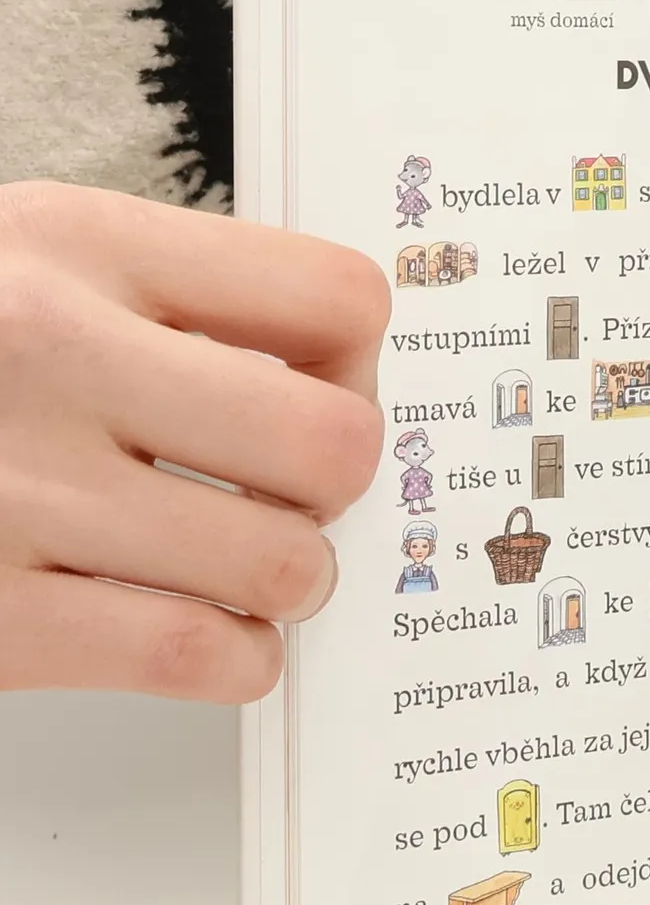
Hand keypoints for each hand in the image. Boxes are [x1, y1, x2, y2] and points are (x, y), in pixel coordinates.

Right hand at [0, 183, 387, 700]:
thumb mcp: (33, 261)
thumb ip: (177, 301)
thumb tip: (348, 380)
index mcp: (77, 245)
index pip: (337, 299)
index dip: (360, 366)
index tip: (325, 394)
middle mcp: (48, 354)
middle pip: (335, 444)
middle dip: (335, 489)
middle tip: (291, 498)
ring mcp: (10, 489)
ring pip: (281, 566)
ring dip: (285, 585)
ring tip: (240, 570)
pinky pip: (196, 654)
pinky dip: (232, 660)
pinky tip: (200, 633)